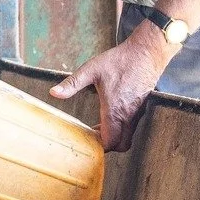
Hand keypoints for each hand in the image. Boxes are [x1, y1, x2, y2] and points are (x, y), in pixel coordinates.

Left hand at [50, 21, 172, 151]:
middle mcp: (128, 115)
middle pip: (121, 145)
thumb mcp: (91, 70)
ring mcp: (137, 112)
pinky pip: (133, 126)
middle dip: (108, 145)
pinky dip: (122, 127)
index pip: (110, 141)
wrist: (146, 53)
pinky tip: (112, 115)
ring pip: (128, 136)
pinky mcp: (142, 107)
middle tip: (93, 137)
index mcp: (114, 110)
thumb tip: (53, 93)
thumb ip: (72, 84)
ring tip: (100, 127)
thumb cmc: (119, 61)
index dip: (98, 146)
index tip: (87, 140)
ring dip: (115, 136)